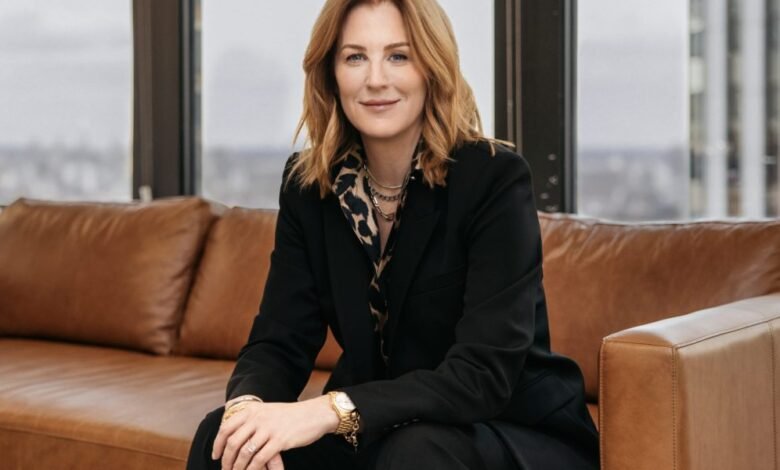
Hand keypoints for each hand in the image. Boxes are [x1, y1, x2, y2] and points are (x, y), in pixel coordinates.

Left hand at [212, 395, 338, 469]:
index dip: (218, 444)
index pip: (226, 427)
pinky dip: (252, 469)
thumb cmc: (291, 415)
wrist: (315, 414)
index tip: (215, 455)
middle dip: (226, 459)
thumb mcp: (268, 411)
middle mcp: (258, 418)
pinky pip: (259, 459)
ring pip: (244, 453)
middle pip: (233, 442)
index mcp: (252, 409)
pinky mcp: (280, 440)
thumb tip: (234, 434)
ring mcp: (268, 429)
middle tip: (225, 469)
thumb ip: (251, 419)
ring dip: (237, 467)